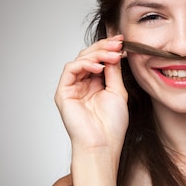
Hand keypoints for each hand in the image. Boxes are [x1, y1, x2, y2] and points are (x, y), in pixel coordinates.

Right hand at [54, 35, 128, 152]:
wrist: (103, 144)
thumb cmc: (112, 124)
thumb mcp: (118, 91)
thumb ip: (114, 71)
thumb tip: (114, 52)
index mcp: (95, 84)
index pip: (99, 59)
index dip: (109, 48)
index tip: (122, 41)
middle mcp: (82, 84)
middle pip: (89, 56)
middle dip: (104, 47)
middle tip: (118, 44)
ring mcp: (72, 87)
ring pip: (80, 59)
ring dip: (98, 54)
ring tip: (113, 55)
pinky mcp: (63, 92)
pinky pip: (71, 69)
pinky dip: (85, 64)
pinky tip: (99, 67)